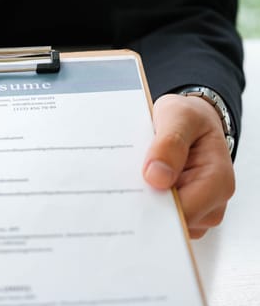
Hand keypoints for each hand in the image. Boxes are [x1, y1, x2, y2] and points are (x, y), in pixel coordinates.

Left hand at [143, 94, 234, 238]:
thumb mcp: (179, 117)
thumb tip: (157, 177)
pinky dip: (145, 204)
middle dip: (146, 207)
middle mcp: (211, 202)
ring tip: (132, 180)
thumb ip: (169, 143)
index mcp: (217, 181)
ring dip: (144, 205)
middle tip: (123, 187)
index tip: (130, 194)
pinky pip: (159, 218)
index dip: (155, 207)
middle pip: (171, 222)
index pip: (184, 213)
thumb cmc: (189, 118)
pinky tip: (136, 186)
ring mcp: (197, 210)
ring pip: (163, 223)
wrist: (190, 121)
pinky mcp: (182, 211)